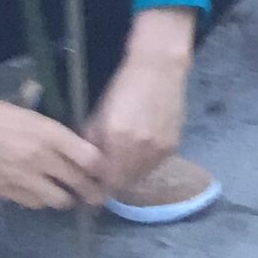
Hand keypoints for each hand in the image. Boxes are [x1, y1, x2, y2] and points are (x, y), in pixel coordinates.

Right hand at [0, 86, 102, 210]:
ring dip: (64, 198)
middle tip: (96, 195)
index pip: (89, 159)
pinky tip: (40, 192)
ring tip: (67, 194)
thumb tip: (83, 155)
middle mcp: (39, 158)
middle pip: (78, 183)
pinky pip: (32, 203)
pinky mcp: (4, 191)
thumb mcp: (36, 118)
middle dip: (91, 192)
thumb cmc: (1, 115)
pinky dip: (40, 200)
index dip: (101, 170)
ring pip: (57, 200)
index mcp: (51, 134)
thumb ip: (59, 138)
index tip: (106, 174)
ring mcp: (21, 177)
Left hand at [82, 47, 188, 192]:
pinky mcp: (173, 146)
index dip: (96, 187)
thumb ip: (91, 147)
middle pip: (123, 182)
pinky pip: (153, 165)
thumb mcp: (97, 116)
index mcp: (118, 140)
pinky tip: (138, 152)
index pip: (106, 181)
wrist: (158, 71)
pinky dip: (143, 164)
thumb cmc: (121, 89)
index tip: (90, 185)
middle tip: (103, 175)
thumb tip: (84, 171)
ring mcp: (160, 149)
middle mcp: (141, 149)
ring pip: (139, 176)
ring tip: (120, 163)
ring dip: (128, 174)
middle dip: (112, 182)